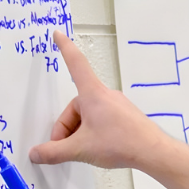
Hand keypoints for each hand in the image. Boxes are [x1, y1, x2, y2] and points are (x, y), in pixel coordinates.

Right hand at [29, 31, 173, 169]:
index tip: (58, 34)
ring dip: (80, 133)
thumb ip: (54, 152)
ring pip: (88, 116)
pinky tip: (98, 149)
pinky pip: (101, 121)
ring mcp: (116, 106)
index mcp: (92, 94)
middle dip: (67, 129)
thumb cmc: (121, 142)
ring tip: (85, 151)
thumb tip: (36, 154)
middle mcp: (104, 95)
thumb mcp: (80, 149)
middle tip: (66, 149)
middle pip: (75, 107)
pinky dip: (94, 134)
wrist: (153, 152)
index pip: (75, 63)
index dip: (65, 48)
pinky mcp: (124, 117)